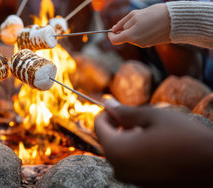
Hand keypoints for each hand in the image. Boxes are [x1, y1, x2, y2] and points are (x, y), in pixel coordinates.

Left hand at [95, 99, 212, 185]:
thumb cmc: (185, 139)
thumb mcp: (154, 116)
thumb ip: (126, 111)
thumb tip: (108, 104)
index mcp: (117, 150)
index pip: (98, 125)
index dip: (107, 112)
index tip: (120, 105)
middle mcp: (120, 169)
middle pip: (108, 140)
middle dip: (119, 125)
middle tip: (141, 117)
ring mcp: (132, 180)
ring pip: (121, 152)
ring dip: (129, 138)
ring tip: (152, 130)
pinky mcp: (145, 185)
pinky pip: (133, 164)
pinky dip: (138, 152)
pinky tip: (158, 145)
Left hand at [108, 3, 170, 47]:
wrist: (175, 20)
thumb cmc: (154, 14)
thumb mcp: (134, 15)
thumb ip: (122, 23)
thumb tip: (113, 29)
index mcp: (131, 36)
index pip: (114, 40)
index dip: (111, 35)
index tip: (111, 29)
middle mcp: (137, 43)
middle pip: (124, 37)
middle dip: (124, 29)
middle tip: (133, 18)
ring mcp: (144, 44)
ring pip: (132, 37)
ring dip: (133, 29)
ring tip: (145, 19)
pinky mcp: (151, 43)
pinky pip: (140, 38)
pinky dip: (140, 32)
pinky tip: (150, 24)